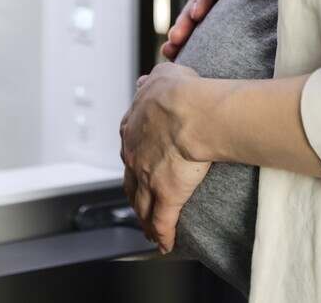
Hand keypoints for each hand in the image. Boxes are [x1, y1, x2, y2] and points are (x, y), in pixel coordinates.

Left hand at [120, 63, 210, 252]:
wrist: (190, 111)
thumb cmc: (180, 92)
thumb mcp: (162, 76)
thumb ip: (153, 81)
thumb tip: (148, 80)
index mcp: (133, 127)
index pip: (130, 147)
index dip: (134, 158)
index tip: (138, 164)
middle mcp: (134, 154)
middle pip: (130, 179)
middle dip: (135, 191)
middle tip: (139, 200)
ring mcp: (147, 177)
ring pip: (141, 204)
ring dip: (143, 217)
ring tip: (148, 228)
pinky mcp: (165, 195)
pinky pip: (161, 222)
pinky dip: (161, 235)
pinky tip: (164, 245)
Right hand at [162, 0, 247, 60]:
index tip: (197, 16)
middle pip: (197, 1)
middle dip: (185, 21)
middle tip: (175, 38)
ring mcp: (213, 0)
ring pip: (193, 17)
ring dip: (181, 34)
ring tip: (169, 50)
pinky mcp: (214, 16)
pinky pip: (199, 29)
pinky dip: (188, 42)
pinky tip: (175, 55)